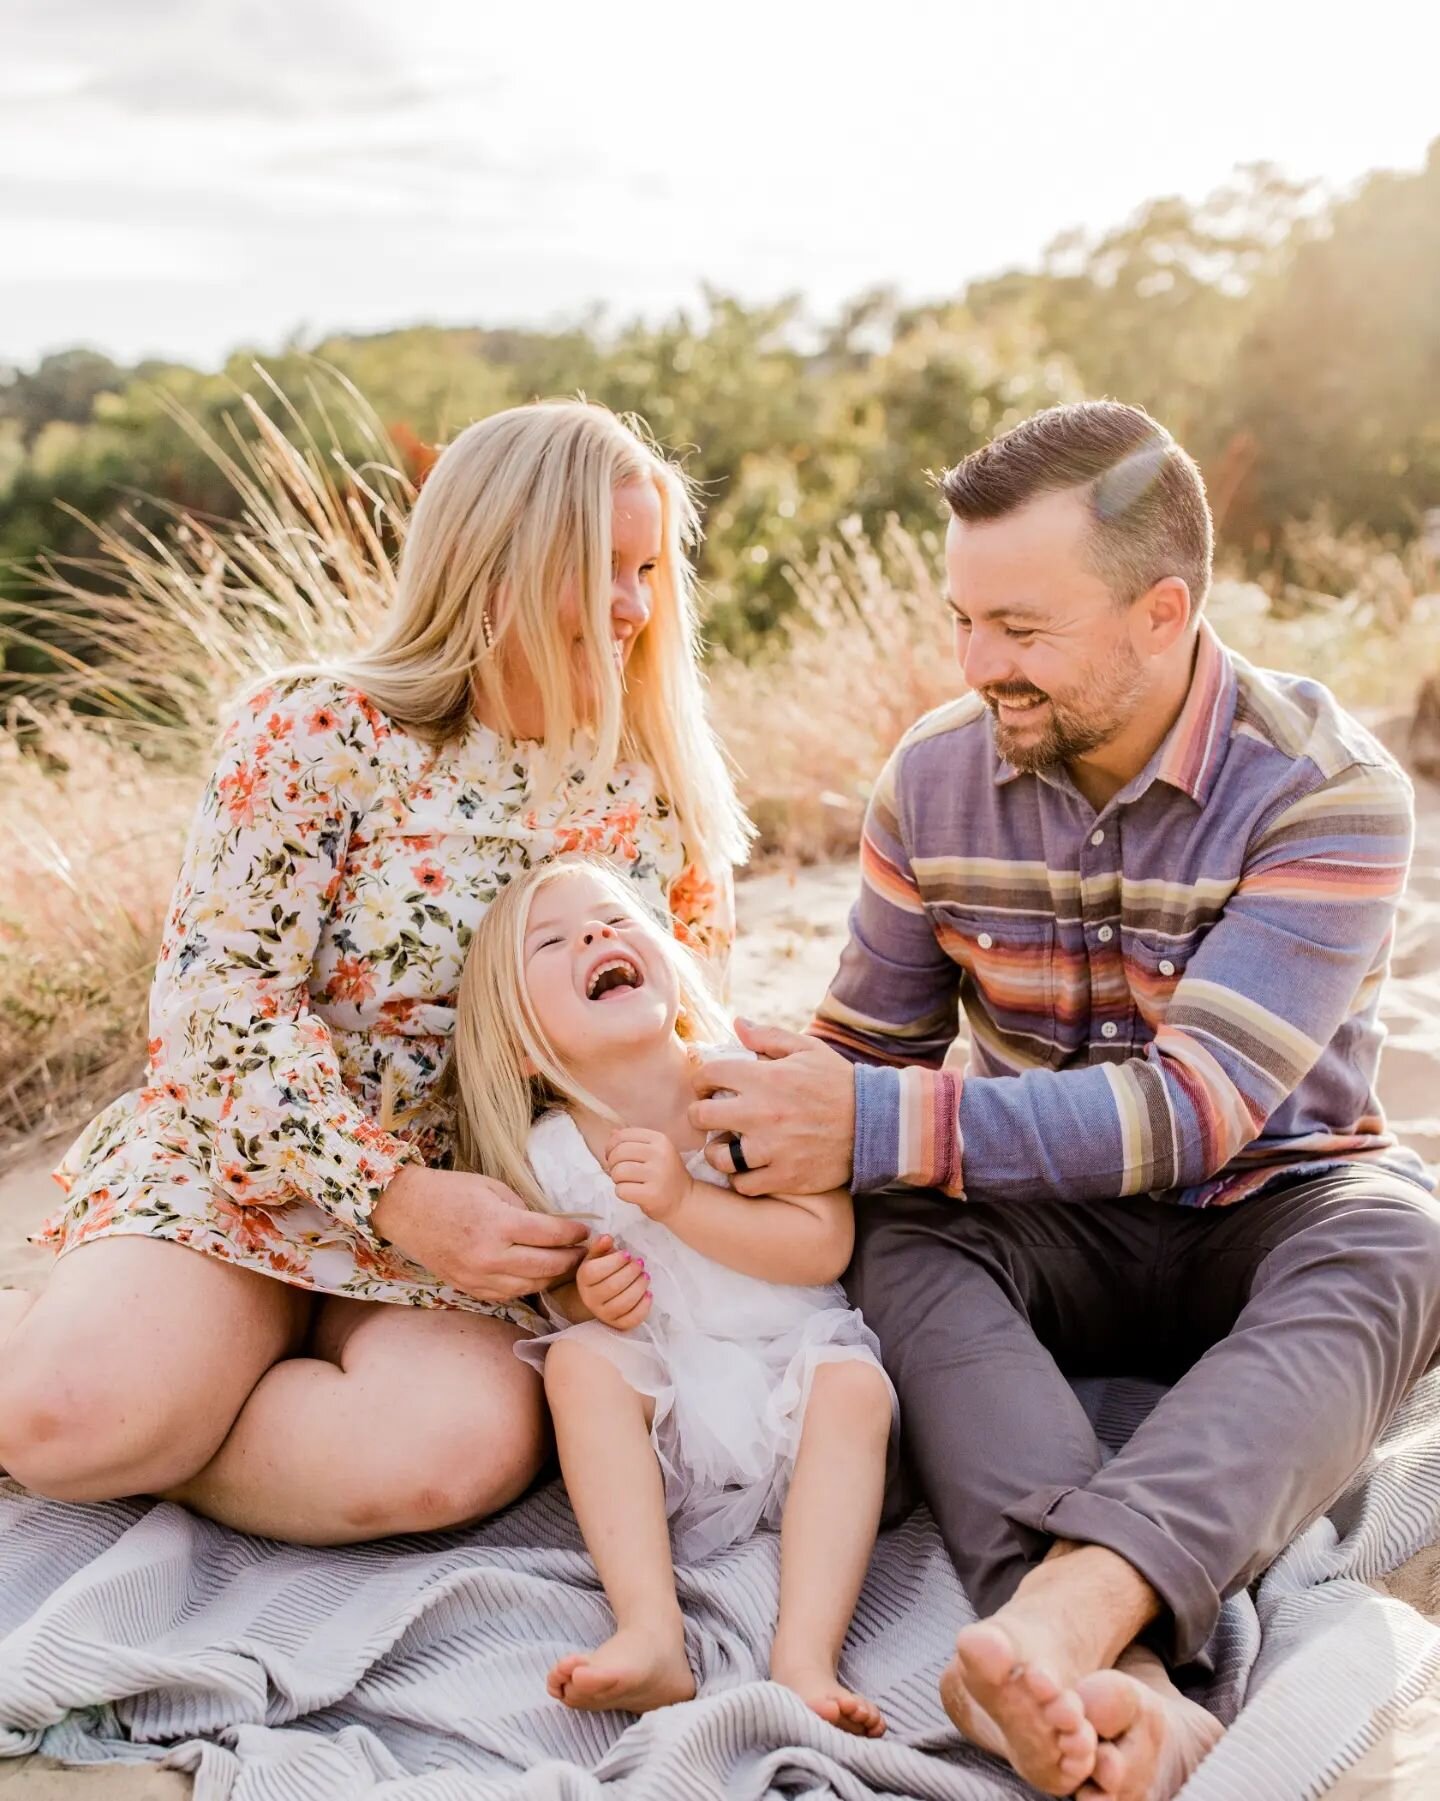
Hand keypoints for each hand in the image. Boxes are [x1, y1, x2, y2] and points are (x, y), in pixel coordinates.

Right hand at [371, 1164, 587, 1302]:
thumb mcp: (493, 1188)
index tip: (585, 1231)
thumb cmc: (451, 1191)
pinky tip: (538, 1276)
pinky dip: (527, 1287)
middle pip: (546, 1266)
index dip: (574, 1234)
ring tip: (566, 1266)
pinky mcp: (469, 1288)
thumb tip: (550, 1228)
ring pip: (530, 1287)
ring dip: (553, 1278)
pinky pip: (508, 1295)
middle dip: (571, 1260)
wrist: (406, 1209)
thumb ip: (523, 1210)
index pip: (551, 1235)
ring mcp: (478, 1277)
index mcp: (499, 1225)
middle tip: (584, 1252)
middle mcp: (490, 1256)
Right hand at [575, 1233, 651, 1329]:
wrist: (598, 1296)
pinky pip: (631, 1320)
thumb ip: (601, 1246)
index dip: (614, 1262)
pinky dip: (643, 1307)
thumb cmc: (601, 1271)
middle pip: (611, 1287)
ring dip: (638, 1288)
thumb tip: (608, 1238)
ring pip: (622, 1304)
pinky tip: (649, 1294)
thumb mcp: (596, 1256)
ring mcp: (603, 1314)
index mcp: (583, 1279)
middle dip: (630, 1273)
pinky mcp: (617, 1325)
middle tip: (640, 1263)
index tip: (628, 1254)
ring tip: (646, 1276)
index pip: (595, 1272)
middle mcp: (590, 1298)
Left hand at [605, 1127, 691, 1220]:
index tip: (614, 1157)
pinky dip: (622, 1192)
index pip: (622, 1136)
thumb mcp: (655, 1151)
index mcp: (659, 1139)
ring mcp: (657, 1174)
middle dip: (612, 1164)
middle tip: (620, 1172)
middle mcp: (660, 1154)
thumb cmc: (665, 1174)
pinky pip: (621, 1190)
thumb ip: (634, 1141)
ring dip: (617, 1180)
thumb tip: (612, 1133)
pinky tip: (633, 1193)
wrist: (684, 1199)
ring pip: (618, 1172)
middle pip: (618, 1153)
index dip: (611, 1147)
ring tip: (628, 1182)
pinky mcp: (652, 1194)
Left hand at [689, 1019, 855, 1195]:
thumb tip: (737, 1023)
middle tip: (709, 1116)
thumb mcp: (808, 1050)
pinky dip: (741, 1178)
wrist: (877, 1123)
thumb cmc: (839, 1082)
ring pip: (720, 1156)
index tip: (707, 1087)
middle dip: (700, 1114)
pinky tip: (747, 1167)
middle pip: (703, 1116)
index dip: (702, 1079)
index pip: (710, 1075)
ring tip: (725, 1146)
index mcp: (766, 1078)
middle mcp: (763, 1113)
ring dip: (717, 1151)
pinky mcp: (785, 1176)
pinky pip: (744, 1184)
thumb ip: (768, 1037)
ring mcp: (773, 1148)